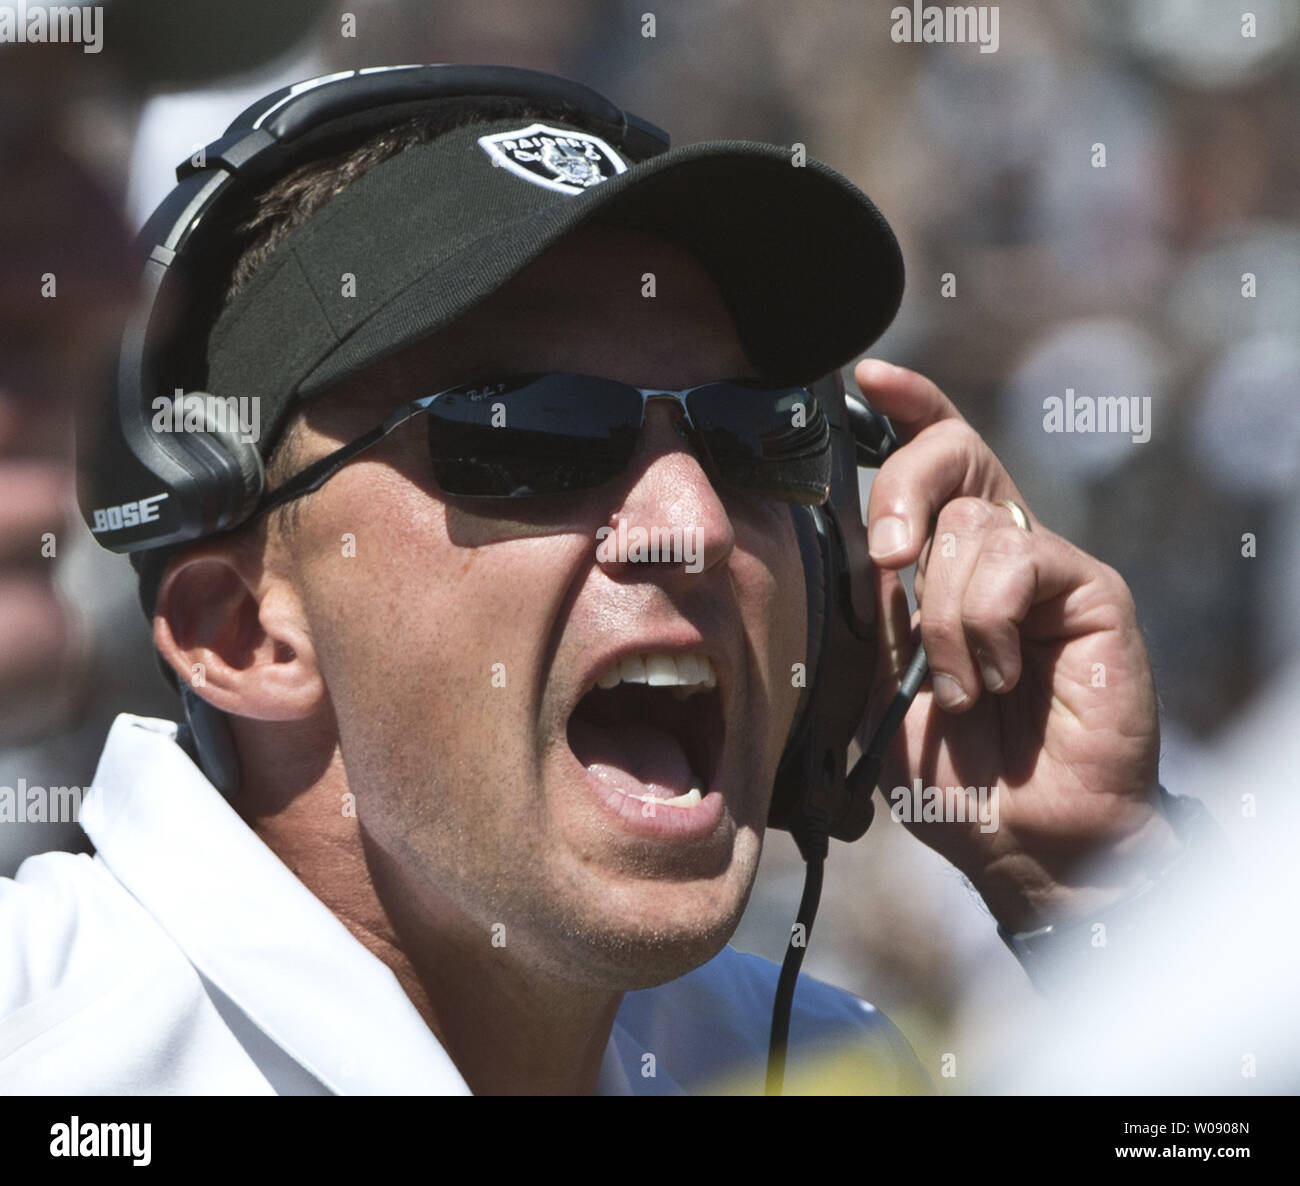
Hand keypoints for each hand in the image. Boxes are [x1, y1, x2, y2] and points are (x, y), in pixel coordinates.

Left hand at [855, 360, 1182, 932]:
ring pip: (969, 525)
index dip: (907, 409)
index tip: (866, 379)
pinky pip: (1013, 560)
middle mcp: (999, 552)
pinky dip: (982, 624)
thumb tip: (852, 537)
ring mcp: (1048, 569)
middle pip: (952, 454)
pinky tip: (993, 679)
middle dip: (899, 489)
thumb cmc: (957, 773)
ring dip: (940, 616)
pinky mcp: (1092, 591)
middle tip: (884, 559)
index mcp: (948, 564)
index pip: (936, 461)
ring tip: (958, 689)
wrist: (1025, 841)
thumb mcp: (882, 684)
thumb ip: (874, 607)